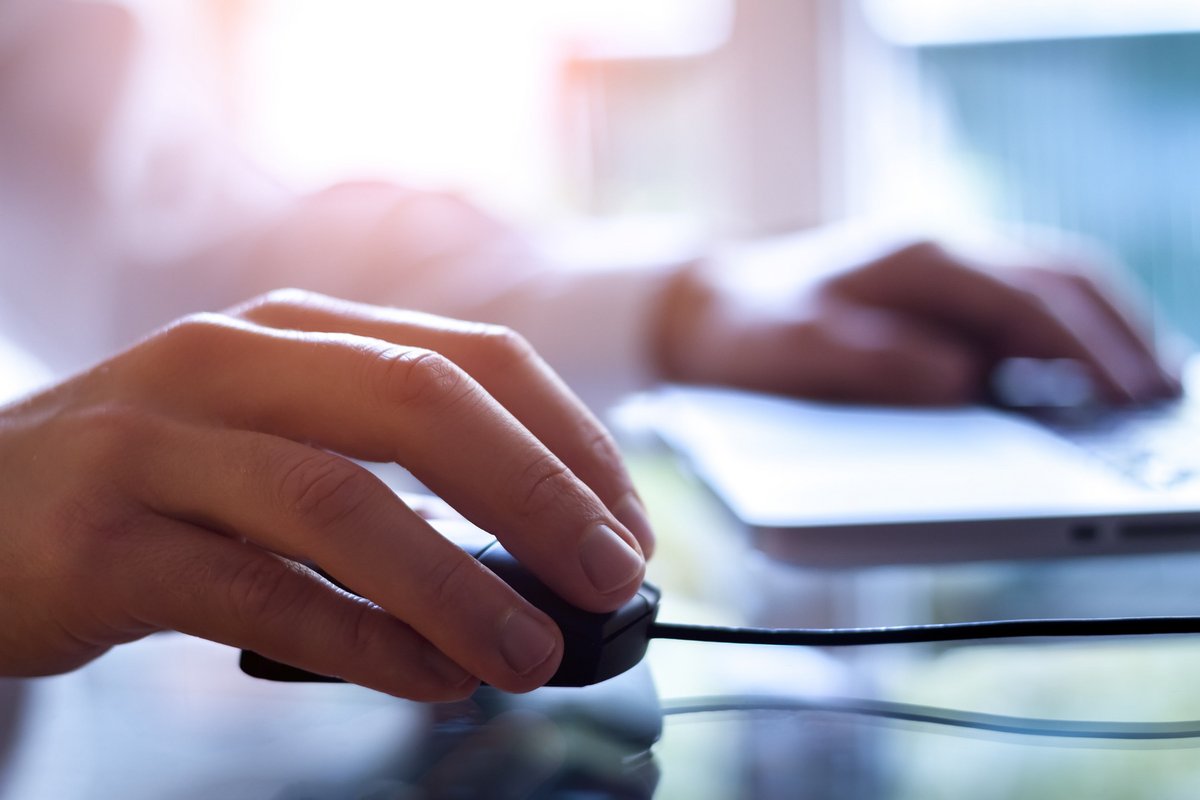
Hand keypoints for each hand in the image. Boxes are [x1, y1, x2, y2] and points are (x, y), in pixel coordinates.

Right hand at [0, 290, 652, 699]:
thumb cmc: (157, 484)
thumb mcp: (280, 439)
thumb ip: (391, 476)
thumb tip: (538, 557)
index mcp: (298, 330)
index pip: (473, 359)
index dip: (570, 441)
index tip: (626, 525)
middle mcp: (231, 360)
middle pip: (420, 403)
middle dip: (538, 493)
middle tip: (613, 579)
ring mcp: (159, 443)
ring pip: (339, 499)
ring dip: (457, 583)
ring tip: (531, 653)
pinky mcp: (102, 540)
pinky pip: (253, 590)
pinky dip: (357, 638)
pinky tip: (425, 675)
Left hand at [655, 233, 1179, 405]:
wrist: (704, 305)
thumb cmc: (745, 331)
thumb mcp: (793, 351)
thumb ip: (874, 365)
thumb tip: (962, 383)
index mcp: (917, 262)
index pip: (1029, 301)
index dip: (1088, 350)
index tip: (1131, 396)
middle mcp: (942, 254)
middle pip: (1063, 283)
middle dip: (1121, 338)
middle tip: (1163, 398)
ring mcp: (945, 269)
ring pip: (1052, 288)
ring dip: (1104, 333)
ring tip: (1145, 390)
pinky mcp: (938, 294)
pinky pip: (1022, 307)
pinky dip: (1065, 338)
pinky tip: (1080, 380)